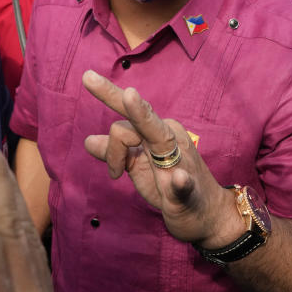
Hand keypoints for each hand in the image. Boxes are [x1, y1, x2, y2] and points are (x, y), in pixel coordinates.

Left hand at [82, 71, 239, 247]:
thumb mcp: (138, 166)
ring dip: (122, 153)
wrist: (205, 215)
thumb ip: (115, 153)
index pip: (128, 112)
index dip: (108, 105)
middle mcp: (169, 137)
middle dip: (125, 101)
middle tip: (89, 77)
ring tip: (116, 173)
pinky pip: (183, 181)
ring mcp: (181, 161)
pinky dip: (180, 181)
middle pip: (141, 116)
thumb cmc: (168, 186)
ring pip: (152, 138)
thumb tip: (88, 141)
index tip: (86, 77)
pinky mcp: (188, 189)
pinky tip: (178, 179)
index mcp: (156, 131)